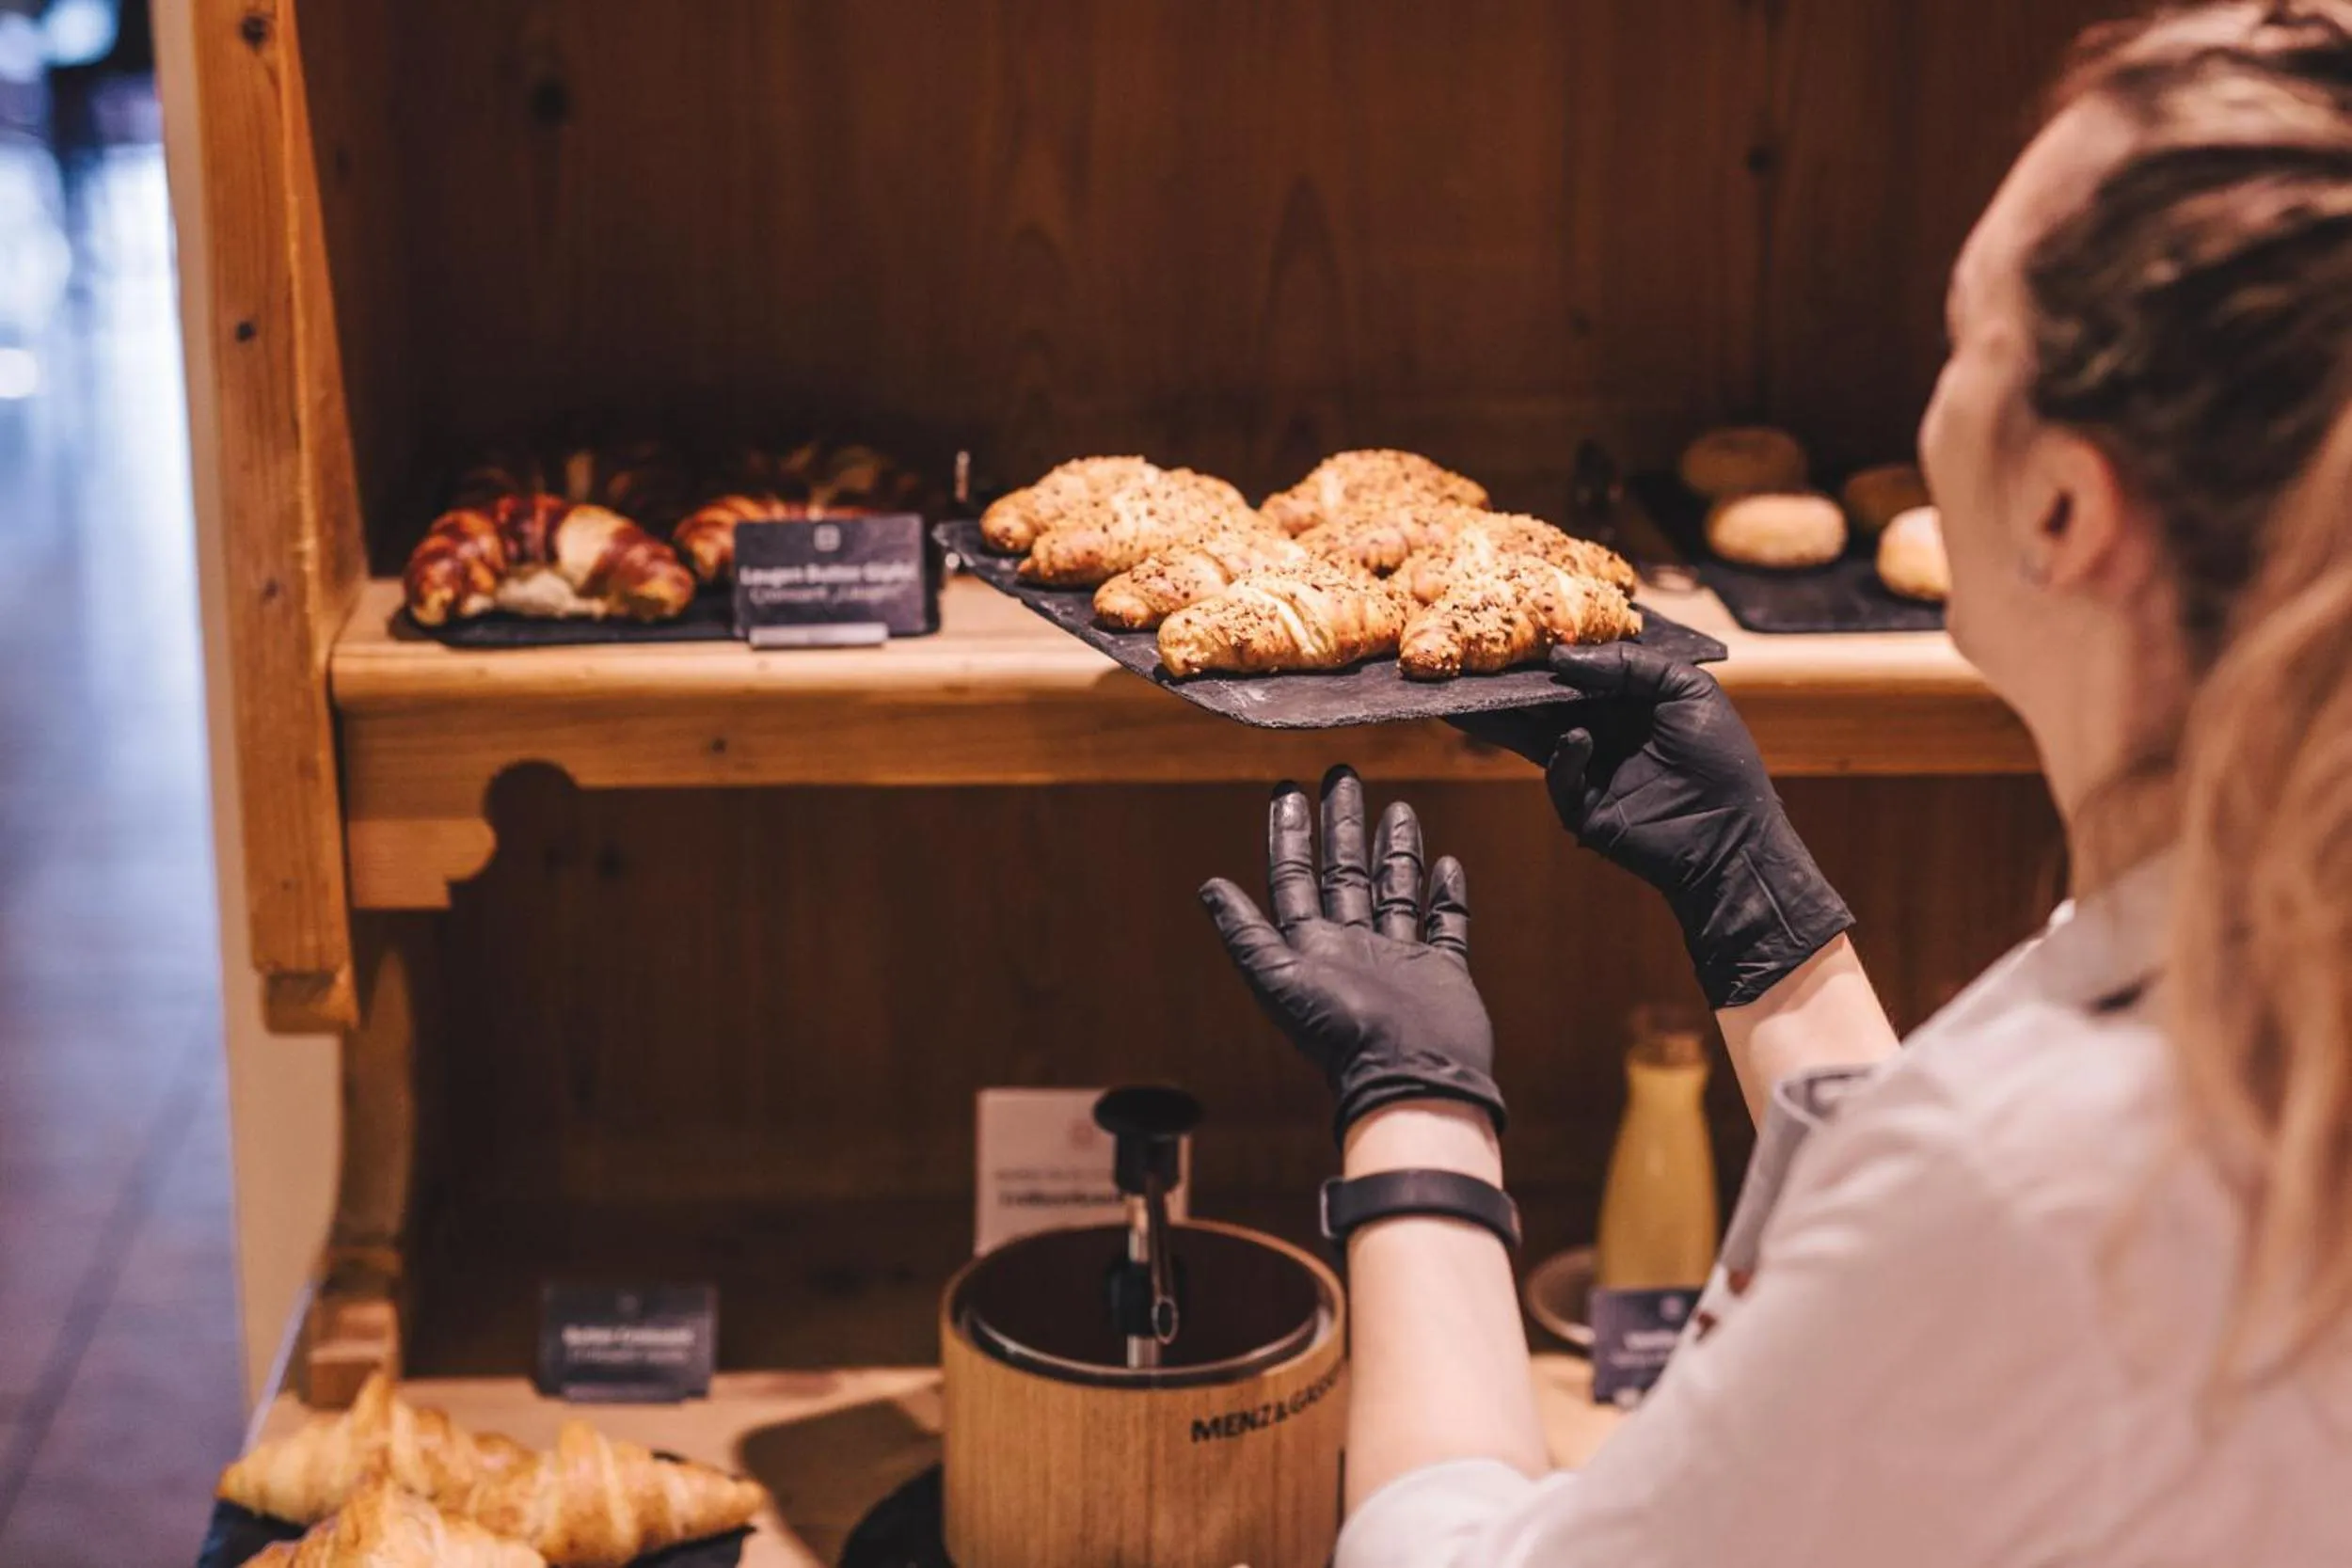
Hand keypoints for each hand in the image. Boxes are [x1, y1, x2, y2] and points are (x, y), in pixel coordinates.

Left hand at [1199, 766, 1502, 1141]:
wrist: (1410, 1079)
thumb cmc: (1343, 1036)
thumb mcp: (1280, 980)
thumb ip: (1245, 934)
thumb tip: (1207, 886)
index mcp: (1312, 947)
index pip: (1294, 876)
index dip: (1287, 833)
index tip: (1287, 789)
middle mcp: (1352, 947)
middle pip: (1344, 871)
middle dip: (1341, 823)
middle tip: (1342, 775)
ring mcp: (1398, 957)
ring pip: (1393, 889)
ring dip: (1394, 849)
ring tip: (1397, 807)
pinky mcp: (1441, 971)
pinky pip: (1444, 924)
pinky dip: (1445, 895)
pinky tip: (1446, 863)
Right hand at [1458, 644, 1851, 1008]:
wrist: (1730, 836)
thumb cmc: (1720, 760)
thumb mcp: (1689, 691)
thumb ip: (1632, 663)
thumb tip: (1563, 657)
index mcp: (1631, 703)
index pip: (1582, 673)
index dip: (1557, 658)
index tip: (1529, 637)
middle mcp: (1606, 732)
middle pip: (1550, 703)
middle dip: (1518, 686)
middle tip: (1483, 666)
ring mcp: (1591, 770)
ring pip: (1537, 737)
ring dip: (1510, 718)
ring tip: (1477, 699)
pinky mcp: (1581, 807)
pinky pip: (1558, 775)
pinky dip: (1564, 756)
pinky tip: (1580, 741)